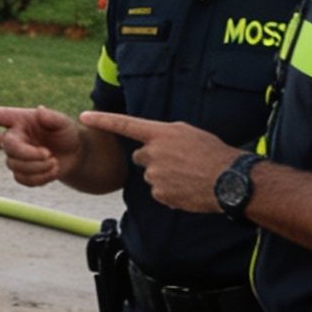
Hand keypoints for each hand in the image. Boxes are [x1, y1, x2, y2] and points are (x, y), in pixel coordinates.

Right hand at [0, 105, 85, 187]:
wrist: (75, 154)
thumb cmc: (66, 133)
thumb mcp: (64, 122)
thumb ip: (52, 117)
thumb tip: (40, 110)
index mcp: (20, 120)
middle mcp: (14, 137)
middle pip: (8, 147)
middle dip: (28, 154)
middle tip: (49, 154)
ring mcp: (15, 156)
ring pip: (15, 166)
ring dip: (38, 167)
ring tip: (54, 161)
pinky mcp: (21, 173)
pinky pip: (22, 180)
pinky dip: (40, 178)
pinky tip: (53, 171)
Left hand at [76, 112, 233, 212]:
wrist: (228, 180)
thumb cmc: (212, 152)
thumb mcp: (188, 133)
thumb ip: (165, 136)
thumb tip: (153, 144)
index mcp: (160, 133)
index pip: (125, 124)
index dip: (103, 120)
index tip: (84, 117)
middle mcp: (152, 153)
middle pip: (141, 157)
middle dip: (154, 159)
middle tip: (178, 161)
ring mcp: (155, 175)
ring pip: (151, 176)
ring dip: (165, 176)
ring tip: (188, 174)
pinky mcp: (160, 194)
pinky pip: (159, 192)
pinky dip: (171, 191)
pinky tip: (187, 187)